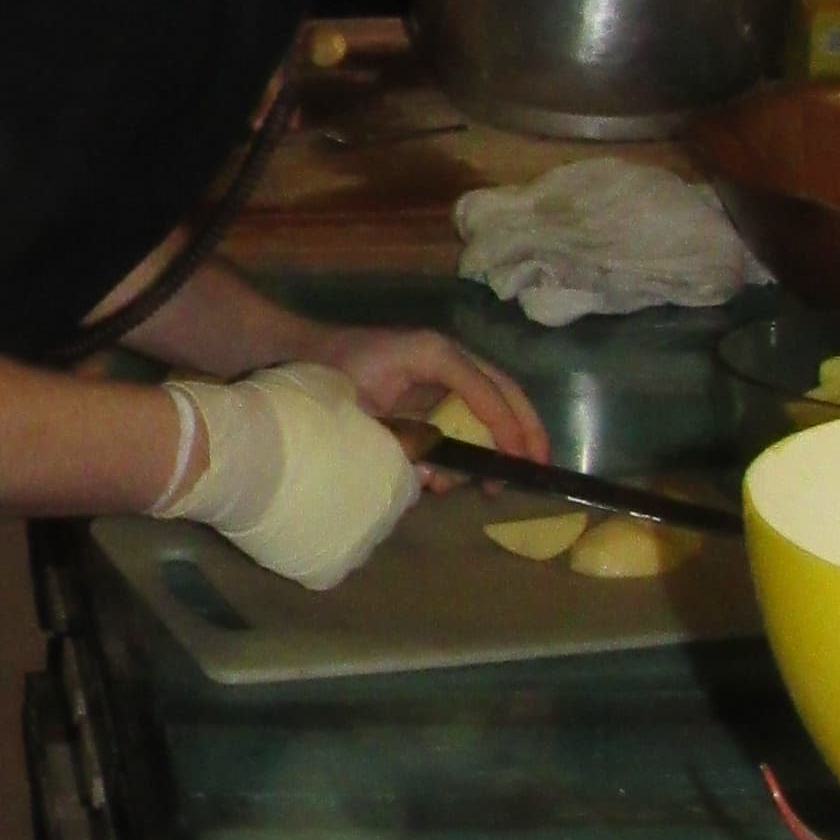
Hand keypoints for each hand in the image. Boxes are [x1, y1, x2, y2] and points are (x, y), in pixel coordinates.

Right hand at [162, 365, 419, 592]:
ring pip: (353, 538)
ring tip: (298, 503)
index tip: (350, 454)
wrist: (238, 456)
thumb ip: (356, 409)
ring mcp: (356, 550)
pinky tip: (286, 528)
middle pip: (380, 509)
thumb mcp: (332, 387)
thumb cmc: (287, 413)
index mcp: (399, 472)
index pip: (404, 475)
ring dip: (336, 522)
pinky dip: (308, 548)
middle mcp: (387, 517)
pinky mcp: (323, 575)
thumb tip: (355, 413)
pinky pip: (323, 562)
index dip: (378, 464)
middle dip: (360, 494)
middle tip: (320, 477)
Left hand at [281, 321, 547, 465]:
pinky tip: (443, 477)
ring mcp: (443, 373)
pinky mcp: (433, 391)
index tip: (520, 458)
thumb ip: (400, 437)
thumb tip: (435, 472)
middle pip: (504, 390)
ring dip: (494, 446)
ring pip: (489, 406)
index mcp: (433, 353)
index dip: (504, 424)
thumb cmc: (330, 374)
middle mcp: (447, 358)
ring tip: (482, 486)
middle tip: (537, 469)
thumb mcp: (362, 410)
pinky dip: (468, 447)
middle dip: (524, 431)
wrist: (302, 355)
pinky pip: (464, 417)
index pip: (483, 387)